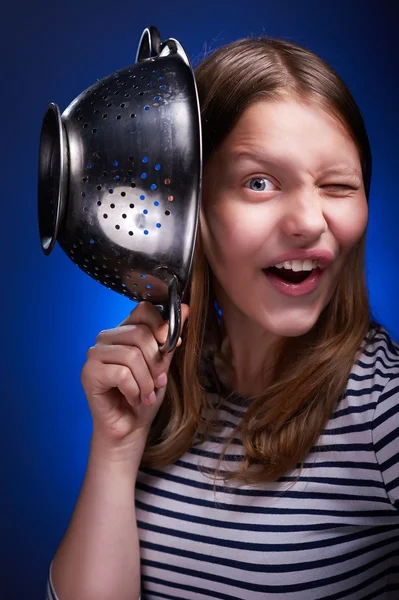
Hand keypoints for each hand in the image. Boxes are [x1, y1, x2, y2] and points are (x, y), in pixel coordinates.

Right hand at [80, 301, 189, 448]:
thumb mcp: (163, 366)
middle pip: (140, 334)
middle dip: (156, 363)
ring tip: (146, 395)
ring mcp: (95, 354)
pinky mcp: (89, 372)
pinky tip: (132, 399)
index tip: (169, 348)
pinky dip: (134, 391)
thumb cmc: (145, 397)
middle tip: (158, 383)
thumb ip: (170, 339)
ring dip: (146, 382)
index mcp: (124, 331)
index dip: (161, 327)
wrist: (130, 428)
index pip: (143, 310)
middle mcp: (106, 337)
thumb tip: (186, 309)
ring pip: (132, 355)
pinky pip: (121, 374)